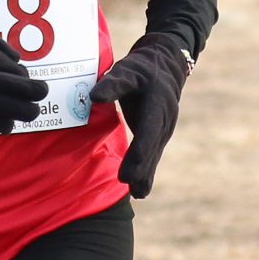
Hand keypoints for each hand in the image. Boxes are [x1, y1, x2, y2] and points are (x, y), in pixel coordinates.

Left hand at [89, 35, 190, 198]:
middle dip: (141, 165)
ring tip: (138, 193)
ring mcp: (164, 128)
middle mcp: (164, 119)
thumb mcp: (127, 69)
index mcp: (158, 102)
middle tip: (128, 182)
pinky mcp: (159, 134)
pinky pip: (153, 155)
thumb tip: (94, 97)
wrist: (165, 66)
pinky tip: (140, 190)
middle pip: (152, 145)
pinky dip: (147, 172)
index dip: (141, 147)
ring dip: (146, 174)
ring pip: (154, 154)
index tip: (133, 163)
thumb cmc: (141, 67)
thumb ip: (112, 83)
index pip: (149, 128)